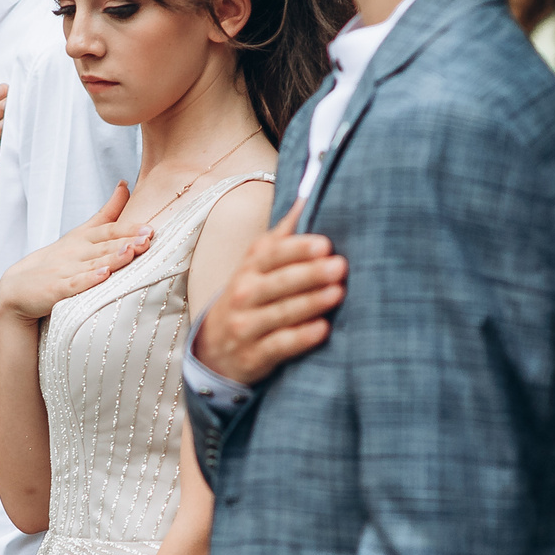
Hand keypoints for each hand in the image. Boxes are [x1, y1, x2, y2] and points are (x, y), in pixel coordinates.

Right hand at [0, 183, 153, 320]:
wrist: (18, 286)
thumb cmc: (58, 259)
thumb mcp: (82, 232)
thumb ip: (107, 212)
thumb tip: (125, 184)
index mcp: (84, 238)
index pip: (109, 230)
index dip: (129, 229)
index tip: (149, 228)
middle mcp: (76, 252)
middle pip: (104, 245)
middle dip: (127, 241)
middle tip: (148, 238)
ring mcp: (65, 270)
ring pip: (93, 263)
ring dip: (113, 258)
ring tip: (131, 252)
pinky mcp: (56, 289)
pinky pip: (74, 284)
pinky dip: (88, 280)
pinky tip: (103, 276)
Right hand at [192, 200, 346, 385]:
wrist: (214, 349)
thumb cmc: (248, 299)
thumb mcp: (256, 267)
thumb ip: (281, 237)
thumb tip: (306, 198)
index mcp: (249, 270)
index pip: (271, 255)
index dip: (297, 249)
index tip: (324, 243)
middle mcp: (244, 296)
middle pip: (278, 282)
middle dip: (309, 273)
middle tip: (340, 266)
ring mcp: (247, 327)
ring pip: (280, 313)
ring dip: (310, 302)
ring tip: (338, 293)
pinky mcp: (254, 356)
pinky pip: (279, 346)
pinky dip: (300, 338)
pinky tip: (322, 330)